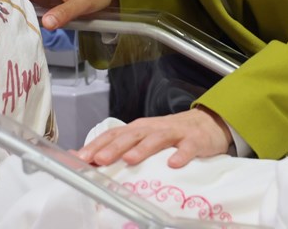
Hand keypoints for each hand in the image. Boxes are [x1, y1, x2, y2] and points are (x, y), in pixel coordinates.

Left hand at [74, 106, 231, 168]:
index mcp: (138, 129)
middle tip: (99, 160)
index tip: (80, 158)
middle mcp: (152, 128)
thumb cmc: (170, 134)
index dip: (96, 145)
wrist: (207, 123)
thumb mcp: (145, 139)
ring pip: (156, 139)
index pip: (113, 134)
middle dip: (114, 148)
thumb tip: (91, 161)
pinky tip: (173, 164)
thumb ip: (122, 147)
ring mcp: (174, 133)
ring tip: (130, 160)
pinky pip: (187, 147)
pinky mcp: (193, 140)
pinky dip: (181, 155)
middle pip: (131, 136)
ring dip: (142, 148)